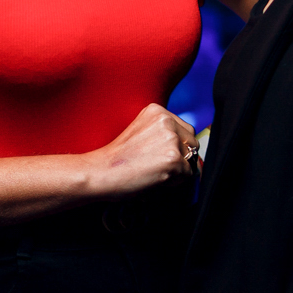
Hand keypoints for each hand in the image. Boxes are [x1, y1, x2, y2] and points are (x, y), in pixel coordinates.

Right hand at [81, 103, 198, 197]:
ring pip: (191, 159)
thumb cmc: (117, 158)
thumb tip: (187, 147)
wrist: (100, 172)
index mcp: (157, 111)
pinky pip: (188, 175)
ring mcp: (171, 139)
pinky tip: (155, 178)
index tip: (159, 155)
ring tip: (154, 172)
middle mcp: (167, 121)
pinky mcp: (173, 159)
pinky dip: (175, 181)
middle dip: (181, 157)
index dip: (176, 147)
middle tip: (157, 165)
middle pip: (192, 142)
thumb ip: (162, 133)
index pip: (185, 130)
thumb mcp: (141, 132)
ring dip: (178, 170)